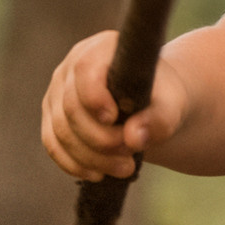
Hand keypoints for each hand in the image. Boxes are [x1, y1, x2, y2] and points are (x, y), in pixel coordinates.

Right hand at [39, 30, 189, 181]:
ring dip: (90, 157)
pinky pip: (52, 145)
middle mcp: (71, 67)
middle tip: (131, 157)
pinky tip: (97, 175)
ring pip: (60, 131)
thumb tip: (133, 137)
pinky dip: (73, 164)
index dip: (94, 97)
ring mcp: (57, 92)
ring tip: (124, 169)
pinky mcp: (52, 117)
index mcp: (101, 49)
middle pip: (71, 108)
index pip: (84, 70)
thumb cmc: (162, 98)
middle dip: (100, 140)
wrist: (152, 104)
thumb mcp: (172, 105)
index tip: (115, 119)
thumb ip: (159, 118)